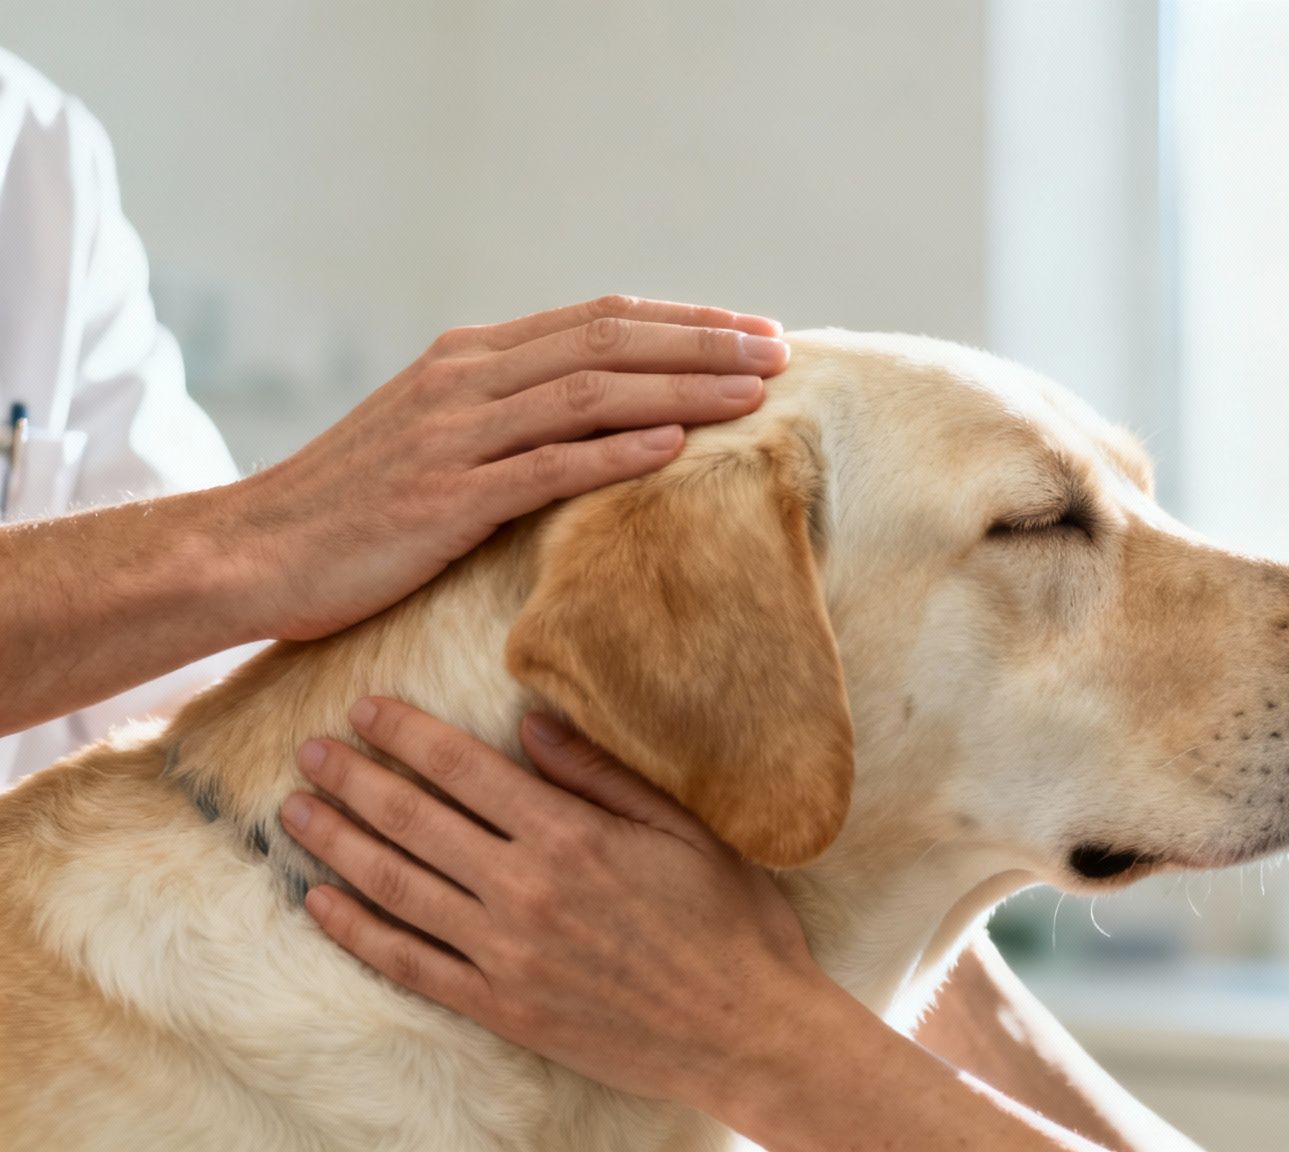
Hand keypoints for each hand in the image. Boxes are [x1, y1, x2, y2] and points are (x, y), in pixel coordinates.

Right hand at [226, 296, 788, 640]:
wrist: (253, 550)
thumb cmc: (356, 506)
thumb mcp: (435, 435)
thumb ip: (509, 412)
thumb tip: (600, 411)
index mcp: (470, 357)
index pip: (599, 319)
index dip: (684, 323)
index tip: (754, 332)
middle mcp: (466, 378)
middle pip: (608, 341)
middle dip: (703, 344)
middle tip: (779, 352)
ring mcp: (454, 435)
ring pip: (590, 393)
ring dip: (681, 389)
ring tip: (754, 394)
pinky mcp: (443, 498)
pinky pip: (545, 466)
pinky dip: (616, 453)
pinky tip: (677, 448)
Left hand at [278, 697, 830, 1106]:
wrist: (747, 1032)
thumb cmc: (729, 921)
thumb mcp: (683, 828)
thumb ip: (601, 774)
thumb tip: (532, 721)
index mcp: (571, 836)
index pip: (465, 769)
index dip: (407, 735)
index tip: (365, 708)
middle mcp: (524, 891)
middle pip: (415, 821)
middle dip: (355, 779)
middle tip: (309, 749)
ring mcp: (505, 955)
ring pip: (397, 887)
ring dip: (339, 844)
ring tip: (297, 811)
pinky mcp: (501, 1007)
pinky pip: (409, 964)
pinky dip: (357, 932)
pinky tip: (320, 902)